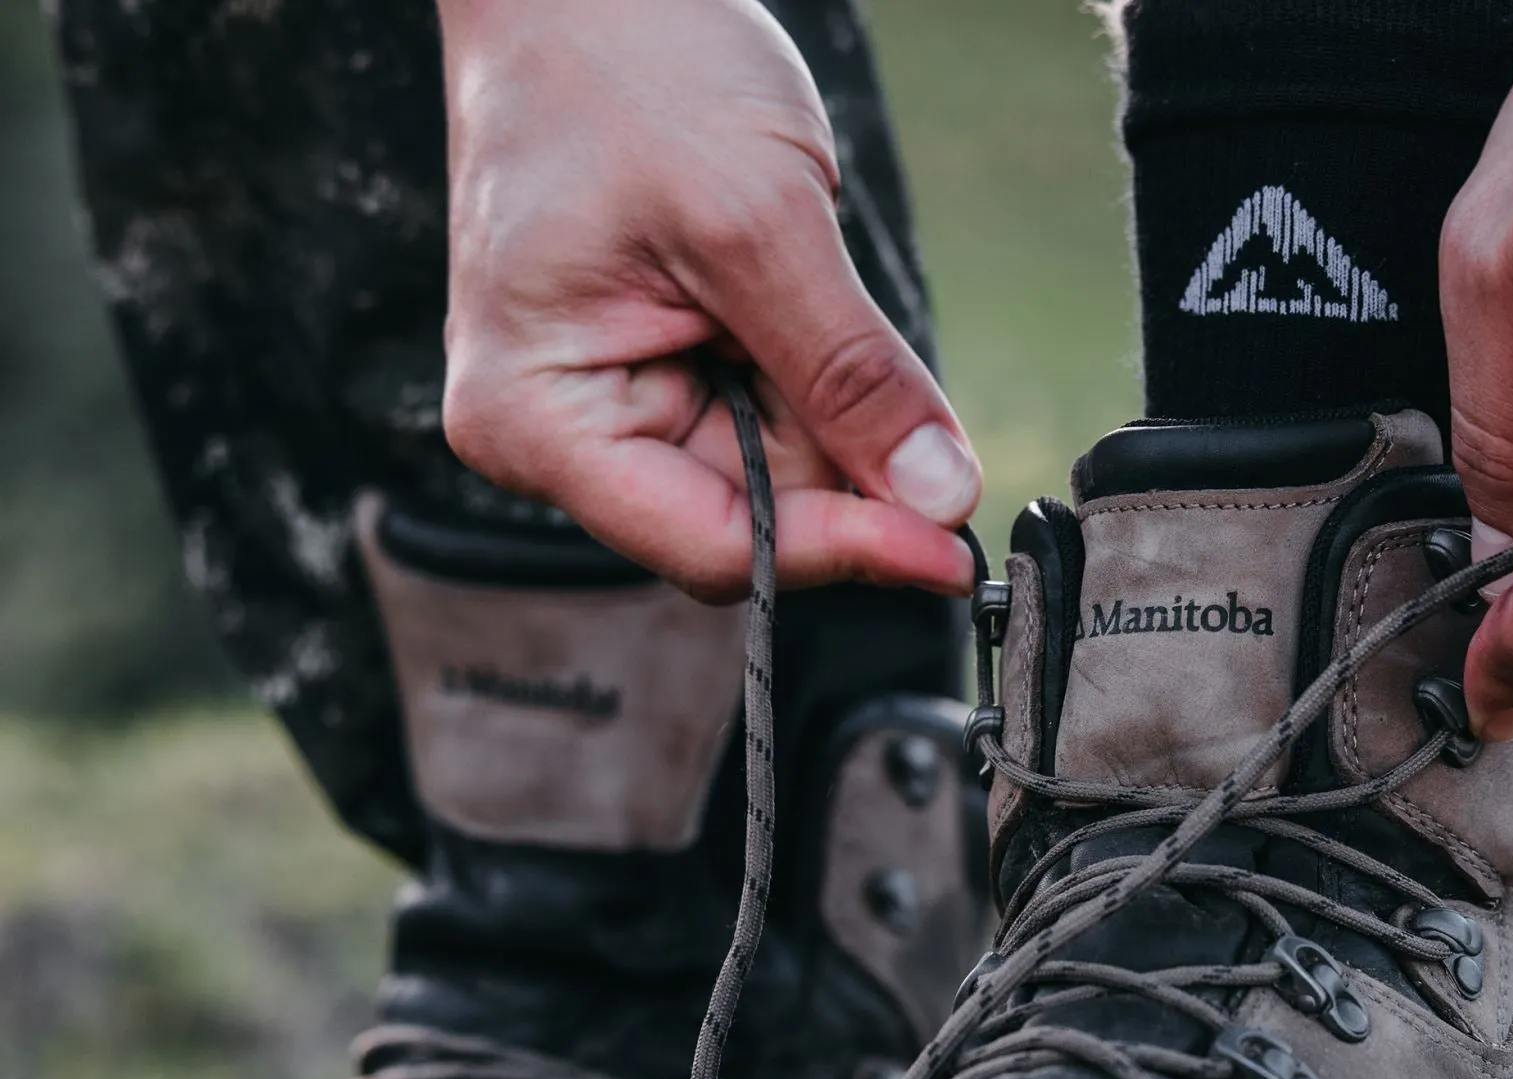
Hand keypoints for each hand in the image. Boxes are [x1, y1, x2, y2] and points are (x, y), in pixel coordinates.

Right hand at [437, 0, 980, 601]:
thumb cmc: (624, 66)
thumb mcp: (757, 222)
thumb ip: (850, 374)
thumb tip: (938, 495)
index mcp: (536, 420)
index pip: (712, 547)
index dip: (843, 552)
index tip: (949, 544)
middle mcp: (558, 435)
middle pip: (746, 523)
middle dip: (842, 474)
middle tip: (911, 406)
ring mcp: (608, 406)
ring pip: (770, 477)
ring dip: (829, 416)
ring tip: (807, 291)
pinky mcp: (657, 373)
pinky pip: (764, 421)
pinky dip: (814, 384)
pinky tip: (800, 300)